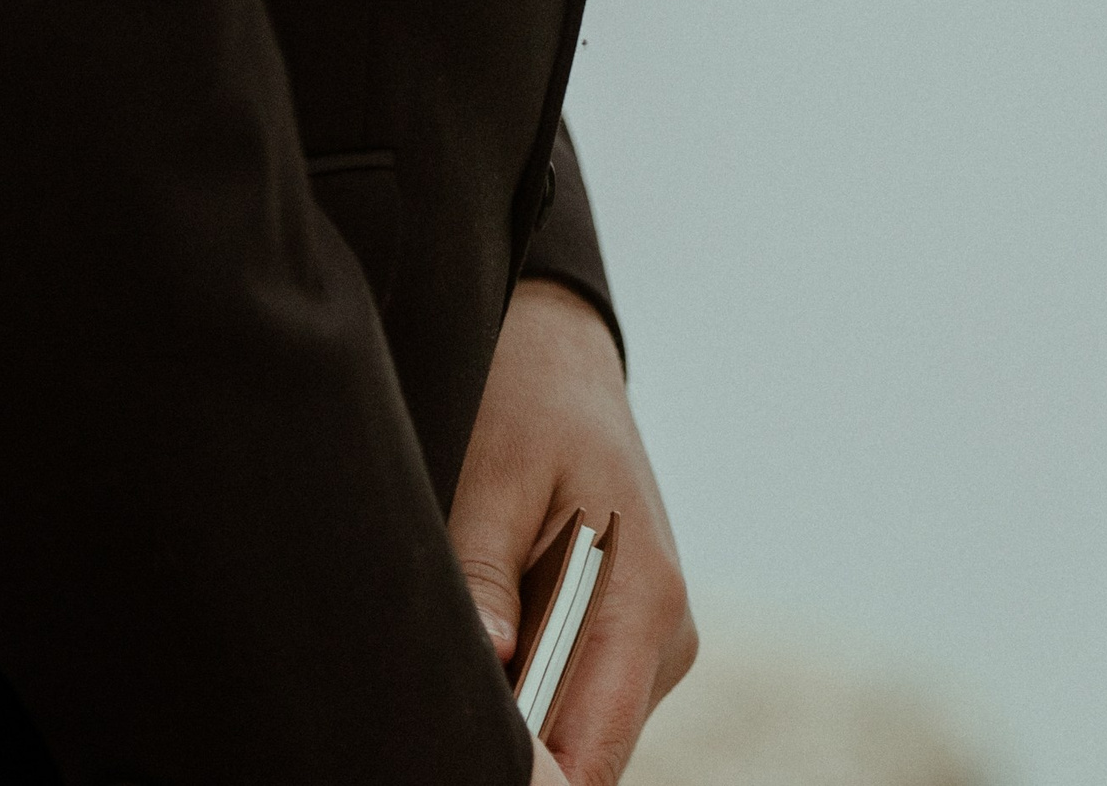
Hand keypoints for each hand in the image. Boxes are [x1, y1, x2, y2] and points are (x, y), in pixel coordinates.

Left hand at [452, 280, 696, 785]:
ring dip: (520, 719)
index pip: (594, 756)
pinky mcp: (634, 639)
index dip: (531, 782)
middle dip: (515, 751)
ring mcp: (656, 641)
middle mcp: (667, 634)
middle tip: (439, 704)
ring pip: (582, 734)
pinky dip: (529, 692)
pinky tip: (490, 638)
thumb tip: (486, 668)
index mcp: (645, 600)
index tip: (459, 761)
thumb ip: (485, 577)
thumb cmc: (528, 408)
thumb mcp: (492, 477)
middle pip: (586, 756)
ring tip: (463, 654)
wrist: (562, 362)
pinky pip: (581, 701)